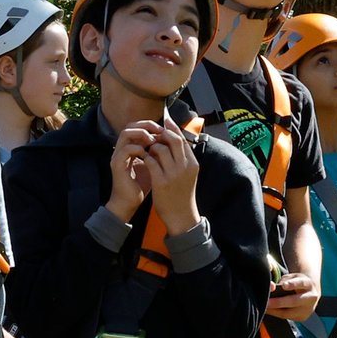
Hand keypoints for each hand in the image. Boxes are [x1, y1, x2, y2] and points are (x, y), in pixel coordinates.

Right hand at [105, 122, 163, 221]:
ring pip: (126, 133)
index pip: (137, 127)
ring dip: (141, 134)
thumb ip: (158, 153)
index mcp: (130, 147)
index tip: (165, 130)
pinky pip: (126, 149)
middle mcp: (122, 149)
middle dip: (147, 125)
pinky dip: (138, 149)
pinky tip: (148, 155)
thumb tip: (173, 142)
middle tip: (160, 131)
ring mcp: (118, 156)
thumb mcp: (153, 165)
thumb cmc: (142, 185)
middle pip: (130, 125)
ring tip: (154, 140)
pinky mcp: (117, 165)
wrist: (130, 202)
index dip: (151, 125)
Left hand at [143, 121, 199, 235]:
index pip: (183, 139)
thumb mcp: (188, 175)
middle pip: (173, 139)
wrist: (181, 216)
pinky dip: (145, 157)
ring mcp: (173, 173)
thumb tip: (176, 140)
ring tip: (148, 150)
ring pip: (160, 148)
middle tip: (153, 134)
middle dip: (161, 133)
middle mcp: (185, 166)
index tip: (165, 122)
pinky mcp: (161, 181)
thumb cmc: (182, 194)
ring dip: (151, 146)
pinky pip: (150, 161)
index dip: (173, 128)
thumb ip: (183, 159)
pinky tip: (143, 159)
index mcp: (193, 163)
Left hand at [264, 272, 319, 321]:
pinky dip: (276, 314)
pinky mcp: (302, 317)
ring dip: (275, 310)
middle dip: (279, 302)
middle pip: (294, 301)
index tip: (284, 286)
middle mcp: (311, 297)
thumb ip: (283, 281)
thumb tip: (271, 286)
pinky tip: (268, 310)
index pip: (301, 283)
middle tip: (267, 302)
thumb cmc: (296, 282)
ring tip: (265, 307)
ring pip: (289, 312)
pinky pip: (287, 317)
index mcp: (308, 284)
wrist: (310, 292)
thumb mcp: (292, 278)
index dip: (293, 284)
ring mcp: (308, 309)